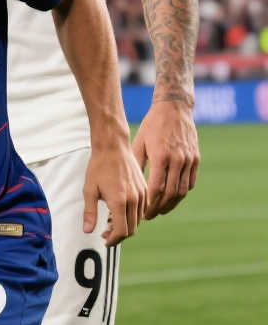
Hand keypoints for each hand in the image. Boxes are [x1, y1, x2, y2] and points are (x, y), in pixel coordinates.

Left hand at [83, 141, 147, 245]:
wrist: (113, 147)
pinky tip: (120, 211)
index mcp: (120, 201)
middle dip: (118, 235)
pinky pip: (143, 210)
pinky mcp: (145, 189)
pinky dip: (133, 215)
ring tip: (110, 222)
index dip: (113, 240)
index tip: (104, 241)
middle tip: (105, 233)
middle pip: (132, 229)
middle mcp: (134, 200)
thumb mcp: (89, 189)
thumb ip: (90, 212)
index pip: (122, 231)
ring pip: (138, 220)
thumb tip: (88, 231)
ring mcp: (142, 194)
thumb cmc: (98, 167)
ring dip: (126, 226)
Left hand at [132, 98, 199, 218]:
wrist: (174, 108)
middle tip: (150, 216)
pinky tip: (172, 197)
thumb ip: (136, 163)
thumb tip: (130, 183)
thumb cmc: (152, 125)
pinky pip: (190, 182)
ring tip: (160, 210)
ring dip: (171, 203)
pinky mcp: (196, 159)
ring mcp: (189, 160)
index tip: (142, 213)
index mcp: (161, 156)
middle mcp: (177, 160)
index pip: (156, 188)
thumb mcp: (139, 142)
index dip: (150, 204)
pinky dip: (181, 193)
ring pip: (182, 190)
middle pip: (170, 193)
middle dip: (159, 207)